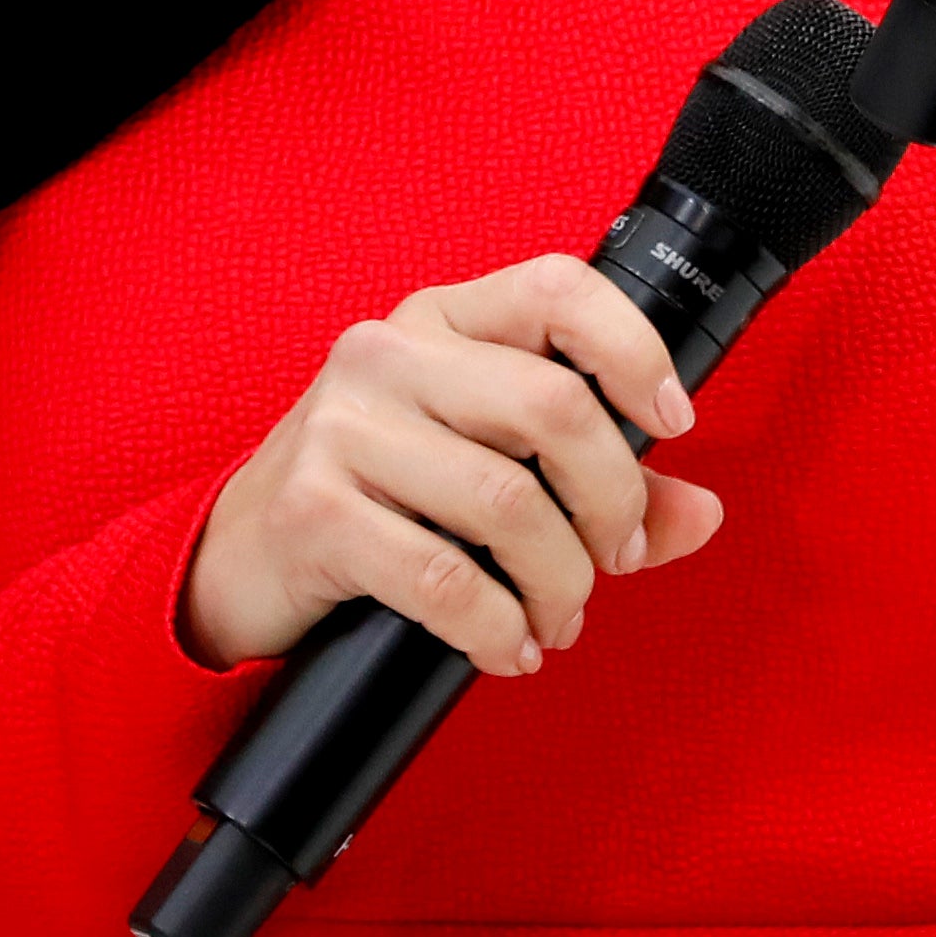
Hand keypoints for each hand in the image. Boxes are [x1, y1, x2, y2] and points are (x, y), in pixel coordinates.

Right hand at [181, 257, 720, 675]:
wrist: (235, 559)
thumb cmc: (373, 499)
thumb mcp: (480, 464)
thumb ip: (595, 481)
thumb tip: (700, 513)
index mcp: (440, 319)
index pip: (558, 289)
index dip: (634, 352)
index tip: (669, 425)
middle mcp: (387, 355)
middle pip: (554, 405)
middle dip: (611, 504)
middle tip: (611, 559)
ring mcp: (343, 428)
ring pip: (509, 502)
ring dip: (559, 583)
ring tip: (555, 617)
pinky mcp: (316, 512)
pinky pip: (447, 578)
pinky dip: (499, 630)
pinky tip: (507, 647)